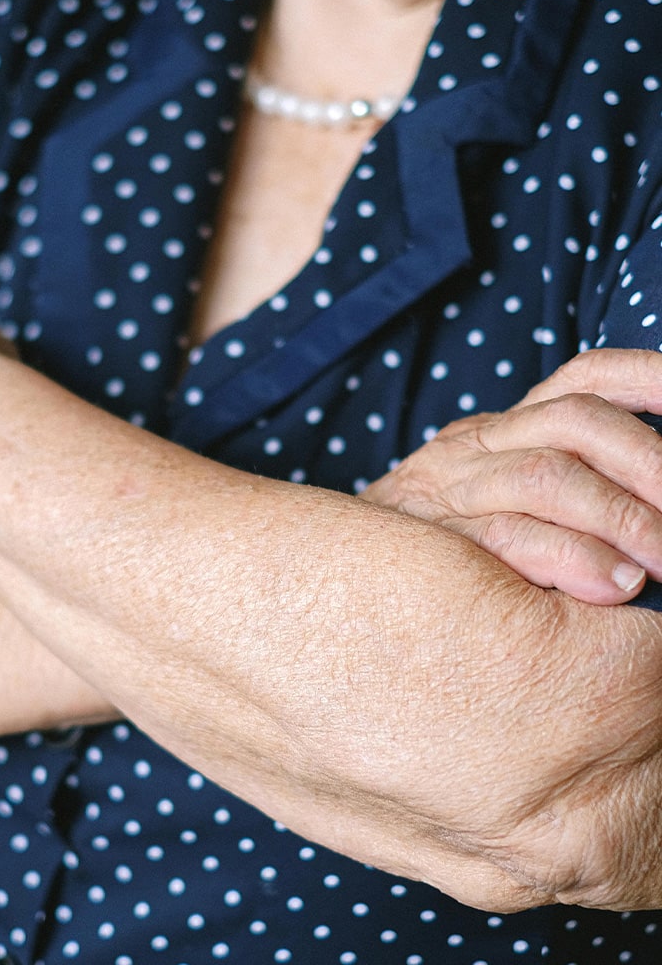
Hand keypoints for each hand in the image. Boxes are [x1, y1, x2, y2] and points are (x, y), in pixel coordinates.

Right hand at [361, 348, 661, 603]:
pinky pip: (507, 536)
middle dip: (651, 460)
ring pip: (546, 476)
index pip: (586, 378)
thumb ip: (570, 488)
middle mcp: (478, 444)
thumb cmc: (440, 544)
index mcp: (506, 427)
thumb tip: (652, 517)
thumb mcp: (500, 495)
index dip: (650, 378)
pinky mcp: (432, 539)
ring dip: (624, 516)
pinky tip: (617, 587)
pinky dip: (571, 559)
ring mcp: (450, 488)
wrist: (334, 566)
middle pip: (575, 420)